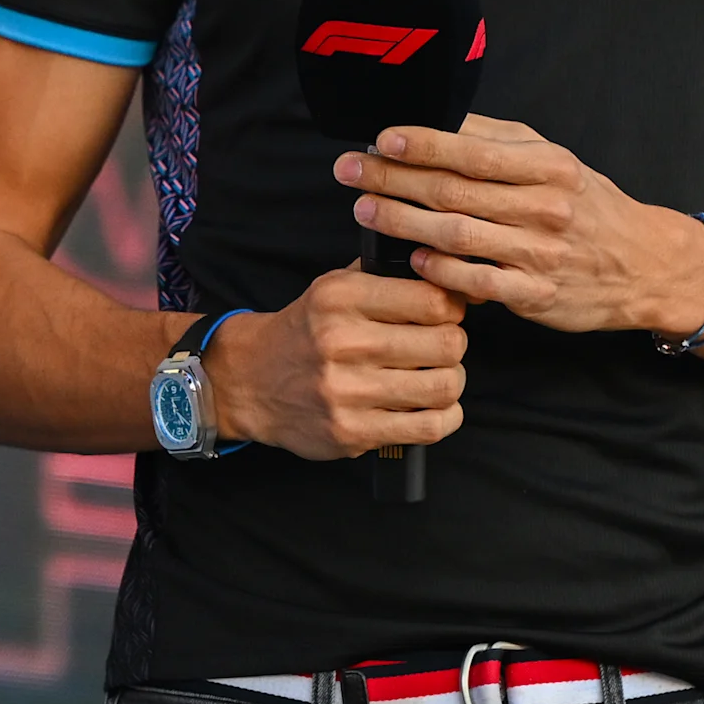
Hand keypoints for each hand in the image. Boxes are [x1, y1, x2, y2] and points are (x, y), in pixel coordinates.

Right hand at [211, 267, 466, 458]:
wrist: (250, 381)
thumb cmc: (306, 332)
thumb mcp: (333, 286)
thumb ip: (385, 275)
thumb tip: (448, 271)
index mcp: (340, 298)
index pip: (433, 299)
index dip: (452, 307)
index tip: (446, 312)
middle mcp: (341, 342)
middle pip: (446, 344)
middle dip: (453, 344)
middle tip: (441, 346)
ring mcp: (346, 391)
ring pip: (443, 386)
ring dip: (450, 380)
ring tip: (436, 375)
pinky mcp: (352, 431)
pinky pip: (429, 427)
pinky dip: (445, 416)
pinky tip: (434, 406)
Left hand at [338, 116, 703, 337]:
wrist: (645, 265)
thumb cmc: (588, 205)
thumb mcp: (555, 160)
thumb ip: (498, 141)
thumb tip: (438, 116)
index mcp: (548, 166)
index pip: (472, 151)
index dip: (420, 144)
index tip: (379, 139)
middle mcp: (545, 207)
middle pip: (453, 190)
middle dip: (393, 179)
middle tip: (349, 171)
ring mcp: (540, 253)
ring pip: (457, 234)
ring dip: (403, 220)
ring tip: (365, 209)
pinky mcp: (535, 295)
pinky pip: (476, 281)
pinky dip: (439, 269)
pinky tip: (411, 257)